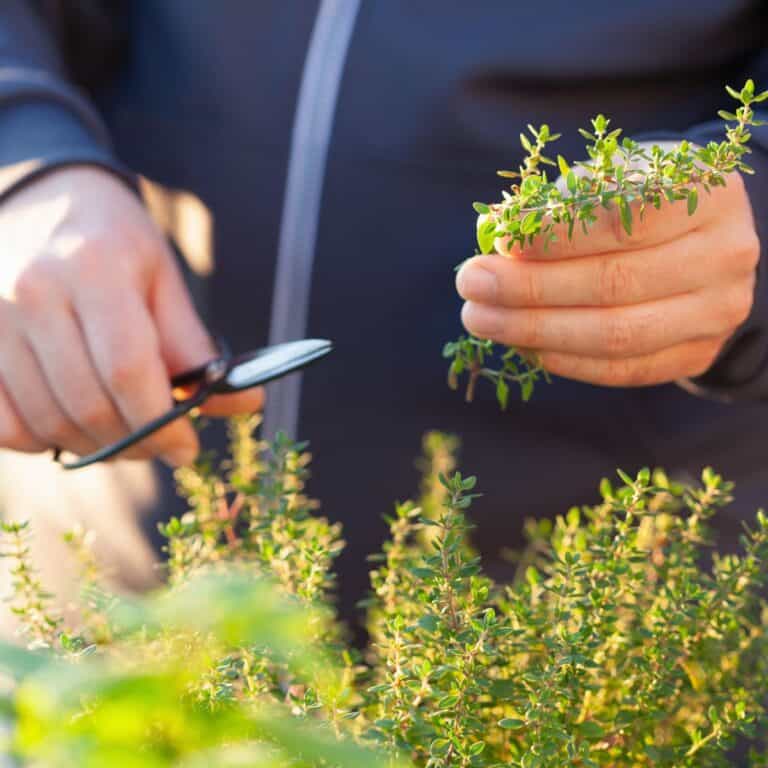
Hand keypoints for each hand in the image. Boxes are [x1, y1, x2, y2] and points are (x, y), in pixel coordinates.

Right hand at [0, 167, 262, 464]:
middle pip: (88, 404)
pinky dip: (41, 441)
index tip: (187, 448)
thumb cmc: (114, 242)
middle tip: (163, 447)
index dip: (161, 422)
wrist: (40, 200)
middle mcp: (34, 293)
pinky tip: (73, 426)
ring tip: (125, 437)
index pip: (128, 369)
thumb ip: (196, 346)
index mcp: (94, 269)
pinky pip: (2, 423)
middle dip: (136, 443)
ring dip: (95, 447)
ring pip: (46, 422)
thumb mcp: (164, 279)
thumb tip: (248, 402)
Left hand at [456, 170, 759, 386]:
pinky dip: (564, 361)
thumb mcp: (610, 178)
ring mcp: (717, 313)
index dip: (554, 235)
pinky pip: (622, 370)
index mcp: (707, 192)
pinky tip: (521, 345)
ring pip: (616, 335)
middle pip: (614, 283)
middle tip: (470, 284)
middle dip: (529, 288)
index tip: (500, 242)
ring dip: (535, 331)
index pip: (623, 217)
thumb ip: (559, 204)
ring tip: (480, 319)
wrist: (699, 242)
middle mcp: (724, 255)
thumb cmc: (641, 200)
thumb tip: (496, 232)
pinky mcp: (696, 355)